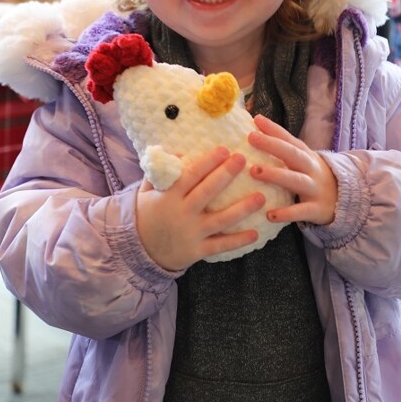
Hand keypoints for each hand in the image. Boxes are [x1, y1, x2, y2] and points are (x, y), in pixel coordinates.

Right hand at [136, 146, 264, 270]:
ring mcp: (191, 233)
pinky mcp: (197, 251)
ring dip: (242, 208)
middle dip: (226, 174)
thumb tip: (178, 151)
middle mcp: (182, 213)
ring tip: (261, 197)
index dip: (209, 161)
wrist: (139, 252)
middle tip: (242, 159)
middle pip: (208, 191)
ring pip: (221, 220)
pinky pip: (220, 245)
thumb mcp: (146, 191)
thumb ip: (160, 172)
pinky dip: (238, 241)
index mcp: (169, 196)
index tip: (225, 149)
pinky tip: (255, 234)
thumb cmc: (147, 215)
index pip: (192, 174)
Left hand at [248, 114, 336, 226]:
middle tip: (251, 138)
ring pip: (295, 180)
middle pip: (292, 154)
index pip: (289, 139)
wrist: (345, 201)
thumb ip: (283, 150)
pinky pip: (300, 211)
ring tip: (254, 171)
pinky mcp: (316, 209)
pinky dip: (286, 213)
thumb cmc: (312, 177)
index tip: (256, 119)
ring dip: (275, 175)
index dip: (274, 129)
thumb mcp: (303, 161)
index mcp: (305, 155)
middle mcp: (311, 168)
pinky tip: (269, 215)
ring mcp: (315, 188)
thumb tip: (254, 133)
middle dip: (272, 145)